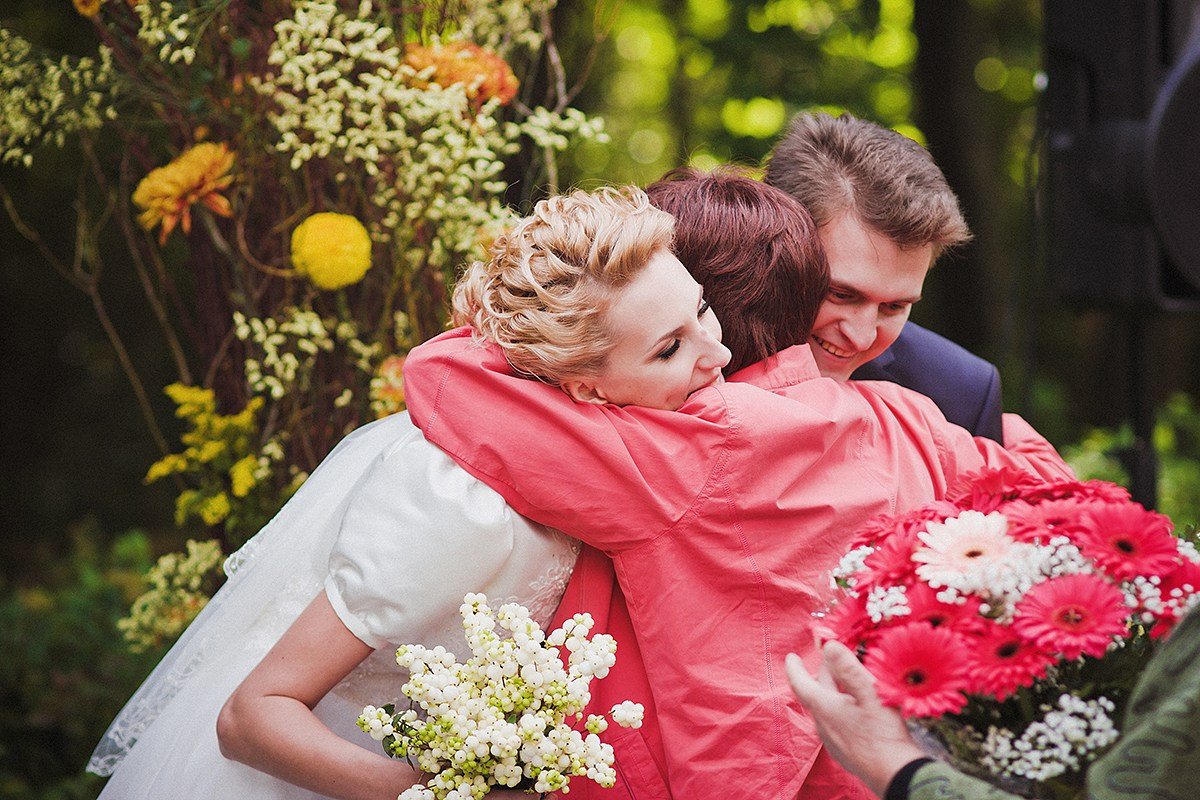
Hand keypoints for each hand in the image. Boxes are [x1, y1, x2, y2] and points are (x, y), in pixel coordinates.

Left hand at [785, 642, 926, 796]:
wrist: (895, 774)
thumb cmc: (884, 734)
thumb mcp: (870, 693)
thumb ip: (849, 668)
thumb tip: (828, 646)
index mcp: (824, 707)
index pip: (799, 683)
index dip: (794, 667)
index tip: (791, 657)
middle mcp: (822, 724)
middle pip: (817, 692)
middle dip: (824, 674)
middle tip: (836, 658)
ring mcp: (831, 740)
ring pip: (827, 708)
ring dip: (834, 692)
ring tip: (850, 681)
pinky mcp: (843, 750)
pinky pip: (835, 723)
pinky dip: (841, 709)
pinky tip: (858, 708)